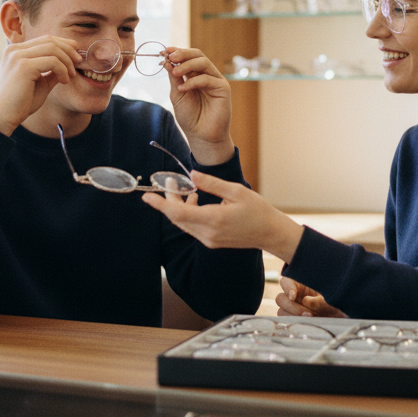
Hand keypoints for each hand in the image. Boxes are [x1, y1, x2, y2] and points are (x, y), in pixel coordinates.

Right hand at [0, 35, 80, 135]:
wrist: (3, 117)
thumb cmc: (20, 103)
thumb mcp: (40, 83)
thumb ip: (51, 72)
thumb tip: (69, 64)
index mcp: (16, 51)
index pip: (45, 39)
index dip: (63, 44)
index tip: (76, 54)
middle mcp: (15, 50)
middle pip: (50, 41)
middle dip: (68, 50)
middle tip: (79, 63)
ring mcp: (18, 56)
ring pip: (53, 49)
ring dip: (67, 62)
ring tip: (71, 76)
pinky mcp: (23, 66)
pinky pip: (52, 61)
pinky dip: (62, 70)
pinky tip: (64, 81)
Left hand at [141, 171, 303, 261]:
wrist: (270, 233)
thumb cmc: (257, 210)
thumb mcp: (236, 191)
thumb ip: (211, 184)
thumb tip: (191, 174)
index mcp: (213, 219)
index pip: (178, 213)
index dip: (160, 204)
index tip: (147, 196)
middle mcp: (207, 234)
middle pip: (177, 218)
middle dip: (168, 200)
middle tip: (169, 181)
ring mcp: (208, 240)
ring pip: (183, 222)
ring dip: (178, 206)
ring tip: (183, 187)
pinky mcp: (211, 242)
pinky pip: (192, 227)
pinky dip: (188, 213)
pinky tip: (195, 200)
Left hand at [164, 47, 234, 165]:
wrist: (201, 136)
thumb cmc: (190, 117)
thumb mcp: (177, 95)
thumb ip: (174, 78)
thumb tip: (166, 60)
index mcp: (195, 75)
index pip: (188, 57)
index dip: (177, 51)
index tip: (164, 50)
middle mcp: (206, 75)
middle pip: (197, 55)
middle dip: (182, 53)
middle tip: (169, 56)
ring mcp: (216, 81)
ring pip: (203, 62)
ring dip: (186, 65)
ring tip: (174, 72)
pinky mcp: (223, 88)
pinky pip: (207, 78)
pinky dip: (193, 81)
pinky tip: (183, 89)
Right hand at [276, 276, 344, 317]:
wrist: (341, 315)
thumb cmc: (335, 301)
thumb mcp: (331, 299)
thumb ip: (320, 300)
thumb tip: (306, 301)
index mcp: (299, 283)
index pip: (285, 282)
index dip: (287, 288)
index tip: (294, 296)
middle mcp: (293, 295)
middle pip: (280, 299)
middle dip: (293, 307)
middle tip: (309, 313)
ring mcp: (291, 307)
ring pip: (281, 311)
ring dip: (294, 316)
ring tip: (311, 318)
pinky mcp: (293, 318)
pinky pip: (286, 321)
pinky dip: (296, 323)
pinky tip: (308, 323)